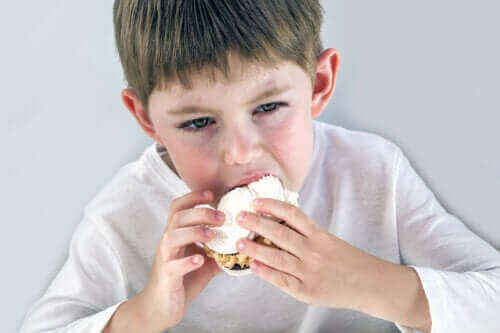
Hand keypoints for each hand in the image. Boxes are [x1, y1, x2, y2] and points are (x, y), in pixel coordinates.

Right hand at [140, 190, 224, 330]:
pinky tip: (201, 259)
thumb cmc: (182, 281)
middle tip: (222, 218)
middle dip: (200, 213)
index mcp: (176, 235)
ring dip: (194, 232)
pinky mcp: (167, 277)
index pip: (178, 208)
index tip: (212, 194)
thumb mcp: (204, 262)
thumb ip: (219, 251)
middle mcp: (168, 243)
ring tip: (212, 235)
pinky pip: (174, 266)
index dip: (193, 197)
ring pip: (172, 237)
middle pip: (177, 218)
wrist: (161, 308)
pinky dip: (187, 261)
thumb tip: (243, 243)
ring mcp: (166, 260)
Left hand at [235, 198, 379, 309]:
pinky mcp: (306, 291)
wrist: (368, 284)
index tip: (256, 202)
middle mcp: (313, 251)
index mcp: (319, 235)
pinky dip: (266, 273)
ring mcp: (309, 271)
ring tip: (238, 242)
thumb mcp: (328, 240)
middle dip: (257, 224)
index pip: (292, 215)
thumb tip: (276, 219)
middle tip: (239, 217)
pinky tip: (253, 266)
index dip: (272, 206)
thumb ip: (305, 232)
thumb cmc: (346, 260)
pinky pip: (282, 280)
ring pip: (277, 257)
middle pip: (280, 234)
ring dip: (255, 248)